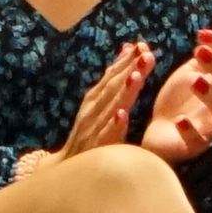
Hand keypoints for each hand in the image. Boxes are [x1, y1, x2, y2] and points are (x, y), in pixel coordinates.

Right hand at [20, 44, 156, 179]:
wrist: (67, 167)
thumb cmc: (89, 131)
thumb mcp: (100, 102)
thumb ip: (114, 78)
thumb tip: (129, 47)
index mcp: (95, 99)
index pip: (111, 77)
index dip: (125, 62)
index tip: (141, 45)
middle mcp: (92, 111)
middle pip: (111, 88)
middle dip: (128, 71)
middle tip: (145, 54)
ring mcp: (92, 129)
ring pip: (109, 109)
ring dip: (122, 92)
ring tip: (136, 77)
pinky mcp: (95, 148)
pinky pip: (105, 136)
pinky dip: (113, 125)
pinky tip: (121, 115)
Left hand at [137, 28, 211, 164]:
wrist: (160, 131)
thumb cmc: (179, 100)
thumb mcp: (191, 71)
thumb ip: (209, 54)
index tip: (201, 35)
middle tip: (198, 52)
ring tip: (194, 81)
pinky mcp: (196, 146)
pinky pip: (201, 142)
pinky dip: (192, 131)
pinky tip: (180, 120)